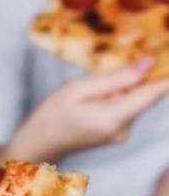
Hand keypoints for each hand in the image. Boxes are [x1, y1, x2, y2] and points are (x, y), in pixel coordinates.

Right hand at [12, 58, 168, 162]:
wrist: (40, 142)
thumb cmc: (52, 115)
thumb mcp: (78, 88)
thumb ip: (115, 77)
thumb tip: (148, 63)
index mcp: (114, 119)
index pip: (154, 92)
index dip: (164, 71)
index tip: (163, 53)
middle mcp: (124, 130)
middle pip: (143, 93)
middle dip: (130, 78)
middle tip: (98, 78)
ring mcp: (122, 133)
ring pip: (134, 99)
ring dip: (119, 88)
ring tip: (89, 93)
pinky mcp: (118, 132)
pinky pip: (125, 107)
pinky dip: (114, 97)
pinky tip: (91, 102)